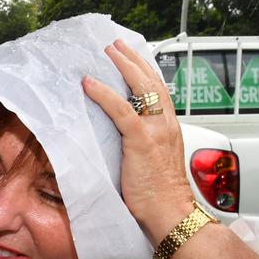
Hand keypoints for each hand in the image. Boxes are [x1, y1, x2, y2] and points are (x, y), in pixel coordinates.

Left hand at [82, 39, 193, 244]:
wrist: (170, 213)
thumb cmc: (158, 194)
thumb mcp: (150, 160)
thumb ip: (139, 143)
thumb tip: (115, 135)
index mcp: (168, 127)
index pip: (158, 90)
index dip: (144, 71)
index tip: (130, 57)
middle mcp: (165, 123)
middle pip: (151, 81)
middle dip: (132, 59)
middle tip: (115, 45)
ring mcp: (155, 130)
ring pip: (141, 88)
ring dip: (122, 66)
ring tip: (107, 51)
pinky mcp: (140, 140)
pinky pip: (121, 110)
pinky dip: (104, 94)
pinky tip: (89, 83)